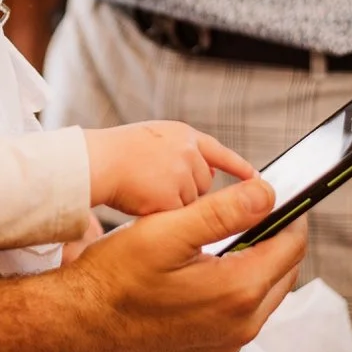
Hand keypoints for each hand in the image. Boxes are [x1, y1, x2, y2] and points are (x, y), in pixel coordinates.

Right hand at [57, 178, 305, 351]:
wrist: (82, 323)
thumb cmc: (116, 277)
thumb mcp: (167, 231)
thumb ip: (223, 211)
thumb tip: (266, 195)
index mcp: (238, 291)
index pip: (291, 245)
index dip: (291, 214)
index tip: (281, 195)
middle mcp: (242, 324)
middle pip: (284, 271)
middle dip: (277, 237)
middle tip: (255, 210)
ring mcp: (228, 342)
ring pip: (266, 293)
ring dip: (258, 262)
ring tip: (230, 235)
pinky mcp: (214, 350)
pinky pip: (244, 313)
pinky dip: (239, 287)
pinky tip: (210, 268)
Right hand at [85, 121, 255, 214]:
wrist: (96, 162)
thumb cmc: (114, 154)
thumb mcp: (153, 140)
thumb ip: (182, 151)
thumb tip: (211, 170)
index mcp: (182, 135)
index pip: (219, 151)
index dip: (237, 166)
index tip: (255, 179)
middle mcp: (188, 152)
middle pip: (203, 182)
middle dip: (187, 189)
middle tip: (155, 184)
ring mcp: (183, 174)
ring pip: (192, 201)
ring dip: (175, 204)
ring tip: (145, 192)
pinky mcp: (175, 196)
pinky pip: (179, 216)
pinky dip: (165, 216)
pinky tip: (145, 205)